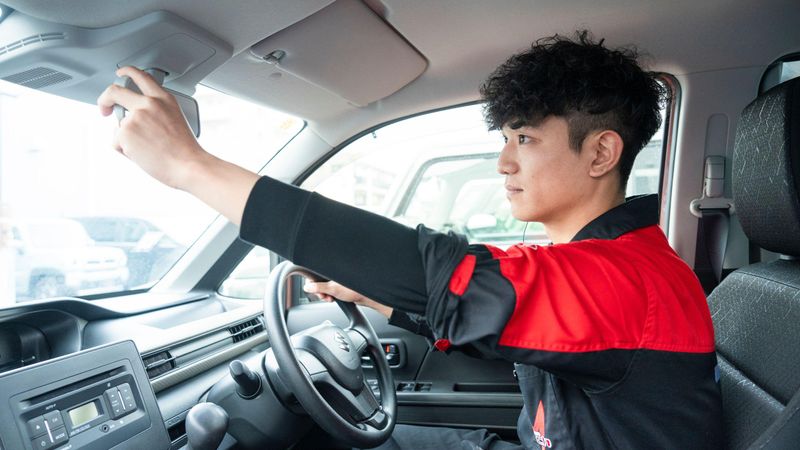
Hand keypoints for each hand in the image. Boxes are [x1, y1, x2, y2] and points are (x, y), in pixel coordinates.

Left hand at [97, 66, 258, 225]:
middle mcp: (148, 104)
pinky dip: (126, 151)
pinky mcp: (125, 132)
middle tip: (105, 109)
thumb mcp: (176, 119)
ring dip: (127, 139)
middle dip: (104, 100)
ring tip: (147, 148)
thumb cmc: (185, 150)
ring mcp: (135, 117)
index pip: (141, 76)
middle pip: (115, 91)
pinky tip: (143, 155)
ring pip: (119, 126)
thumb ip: (157, 110)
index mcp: (164, 99)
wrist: (188, 165)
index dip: (127, 72)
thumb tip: (135, 115)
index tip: (120, 74)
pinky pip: (116, 142)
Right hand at [303, 281, 392, 317]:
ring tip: (330, 298)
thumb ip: (318, 287)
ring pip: (323, 286)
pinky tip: (333, 298)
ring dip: (324, 294)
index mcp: (330, 269)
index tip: (313, 290)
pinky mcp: (339, 284)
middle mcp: (332, 272)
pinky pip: (329, 289)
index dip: (311, 282)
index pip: (314, 273)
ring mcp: (336, 278)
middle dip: (319, 290)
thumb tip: (307, 287)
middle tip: (323, 296)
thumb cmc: (354, 289)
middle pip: (318, 281)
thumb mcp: (332, 289)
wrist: (365, 295)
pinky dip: (329, 294)